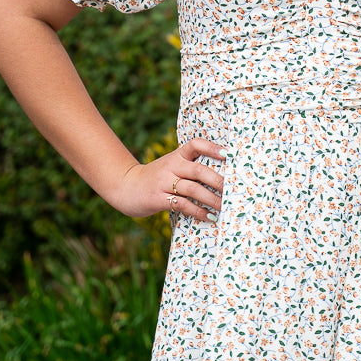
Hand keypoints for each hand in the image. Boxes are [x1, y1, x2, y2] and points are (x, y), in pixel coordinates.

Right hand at [111, 138, 226, 221]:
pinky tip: (209, 216)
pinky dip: (198, 211)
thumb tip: (222, 177)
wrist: (126, 186)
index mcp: (176, 156)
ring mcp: (163, 182)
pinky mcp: (158, 198)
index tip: (228, 154)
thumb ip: (189, 167)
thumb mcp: (171, 166)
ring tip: (225, 207)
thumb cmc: (156, 178)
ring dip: (211, 199)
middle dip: (218, 181)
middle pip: (198, 170)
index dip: (212, 148)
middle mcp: (171, 166)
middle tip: (233, 190)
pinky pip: (182, 204)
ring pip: (192, 189)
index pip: (195, 144)